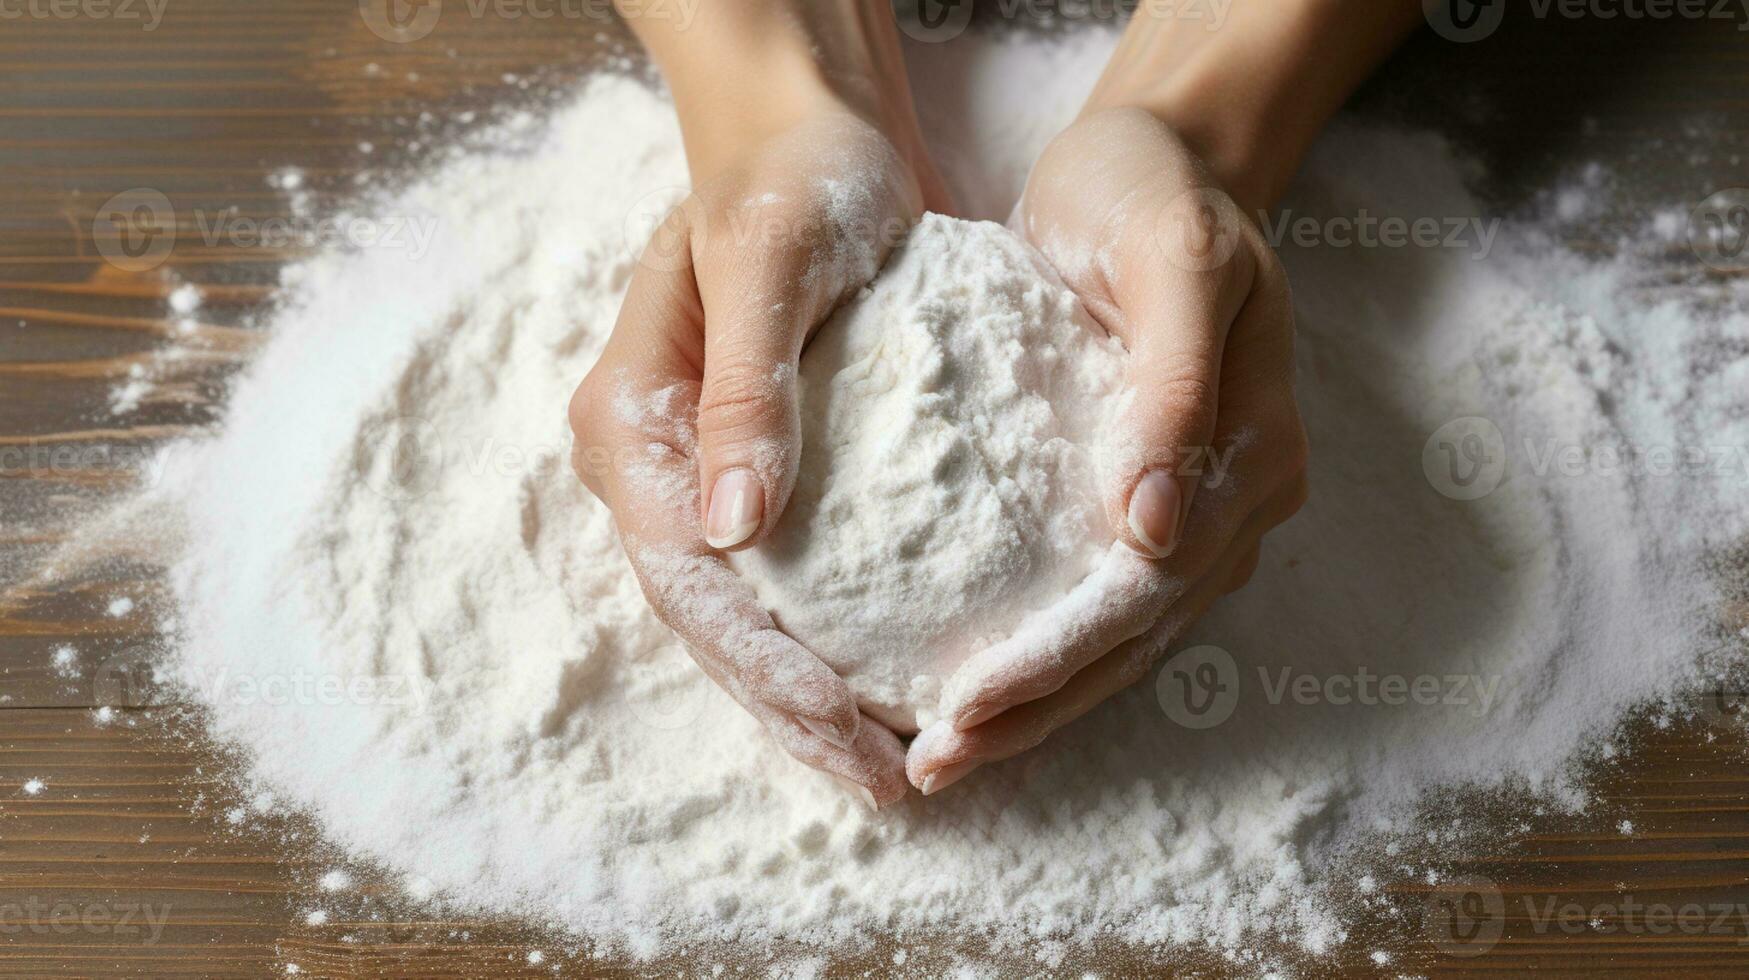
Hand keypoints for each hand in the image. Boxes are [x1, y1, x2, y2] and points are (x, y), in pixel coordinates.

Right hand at [570, 94, 949, 806]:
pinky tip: (882, 690)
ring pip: (739, 617)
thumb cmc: (789, 179)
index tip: (839, 715)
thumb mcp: (769, 263)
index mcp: (628, 421)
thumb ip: (744, 388)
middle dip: (786, 707)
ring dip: (804, 697)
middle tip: (879, 778)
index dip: (760, 656)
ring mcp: (695, 472)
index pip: (685, 572)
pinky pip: (781, 583)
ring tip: (884, 766)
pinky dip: (826, 644)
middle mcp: (648, 461)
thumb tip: (732, 526)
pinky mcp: (753, 471)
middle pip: (708, 617)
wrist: (805, 134)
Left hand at [906, 108, 1308, 794]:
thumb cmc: (1156, 196)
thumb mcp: (1174, 260)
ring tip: (945, 752)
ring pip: (1122, 637)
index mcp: (1255, 453)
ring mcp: (1200, 507)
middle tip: (936, 760)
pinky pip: (1099, 595)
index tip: (968, 704)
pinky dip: (1044, 649)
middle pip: (1135, 636)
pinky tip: (976, 686)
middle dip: (1038, 707)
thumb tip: (1154, 531)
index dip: (1061, 657)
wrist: (1159, 161)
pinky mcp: (1149, 497)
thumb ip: (1176, 387)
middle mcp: (1237, 500)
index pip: (1148, 589)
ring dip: (1039, 702)